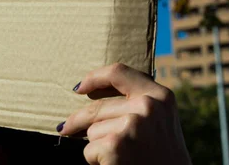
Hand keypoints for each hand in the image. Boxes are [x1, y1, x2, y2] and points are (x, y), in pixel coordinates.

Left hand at [57, 63, 191, 164]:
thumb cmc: (162, 157)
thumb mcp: (160, 121)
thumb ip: (137, 101)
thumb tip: (91, 89)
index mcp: (160, 95)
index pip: (118, 72)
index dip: (94, 78)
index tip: (79, 87)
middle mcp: (148, 106)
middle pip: (97, 107)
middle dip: (78, 121)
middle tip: (65, 128)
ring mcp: (132, 124)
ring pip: (92, 129)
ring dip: (97, 145)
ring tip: (120, 157)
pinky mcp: (116, 144)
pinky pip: (89, 149)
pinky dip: (95, 160)